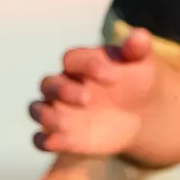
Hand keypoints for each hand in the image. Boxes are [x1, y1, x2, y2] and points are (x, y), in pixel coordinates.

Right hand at [32, 30, 158, 158]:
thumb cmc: (137, 81)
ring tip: (65, 124)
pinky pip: (41, 138)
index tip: (113, 76)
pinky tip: (55, 144)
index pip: (73, 59)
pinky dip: (43, 141)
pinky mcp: (61, 135)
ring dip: (47, 116)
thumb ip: (138, 49)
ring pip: (38, 109)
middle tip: (88, 99)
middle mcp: (64, 85)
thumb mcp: (142, 63)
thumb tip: (140, 35)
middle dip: (63, 90)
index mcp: (80, 64)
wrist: (140, 113)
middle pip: (49, 84)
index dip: (88, 65)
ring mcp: (60, 110)